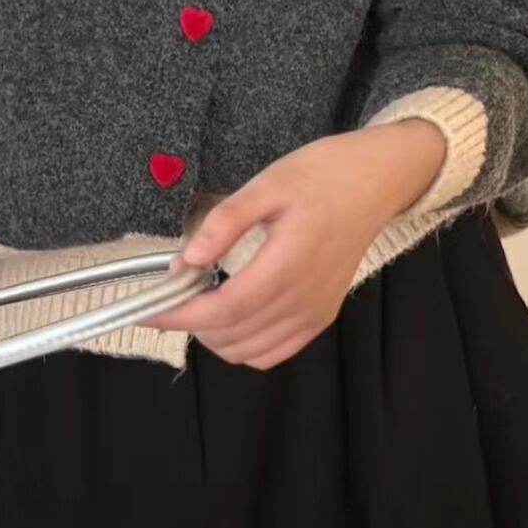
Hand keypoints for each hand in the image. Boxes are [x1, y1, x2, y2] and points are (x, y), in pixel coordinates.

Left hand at [144, 118, 446, 368]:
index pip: (223, 309)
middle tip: (171, 294)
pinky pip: (275, 351)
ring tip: (197, 302)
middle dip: (191, 324)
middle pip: (232, 336)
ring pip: (250, 351)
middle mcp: (304, 300)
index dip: (181, 315)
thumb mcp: (268, 184)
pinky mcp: (322, 316)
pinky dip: (244, 345)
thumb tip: (186, 259)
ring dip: (215, 337)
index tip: (149, 309)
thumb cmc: (324, 175)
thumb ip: (225, 222)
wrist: (377, 182)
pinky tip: (230, 317)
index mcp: (288, 265)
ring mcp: (315, 313)